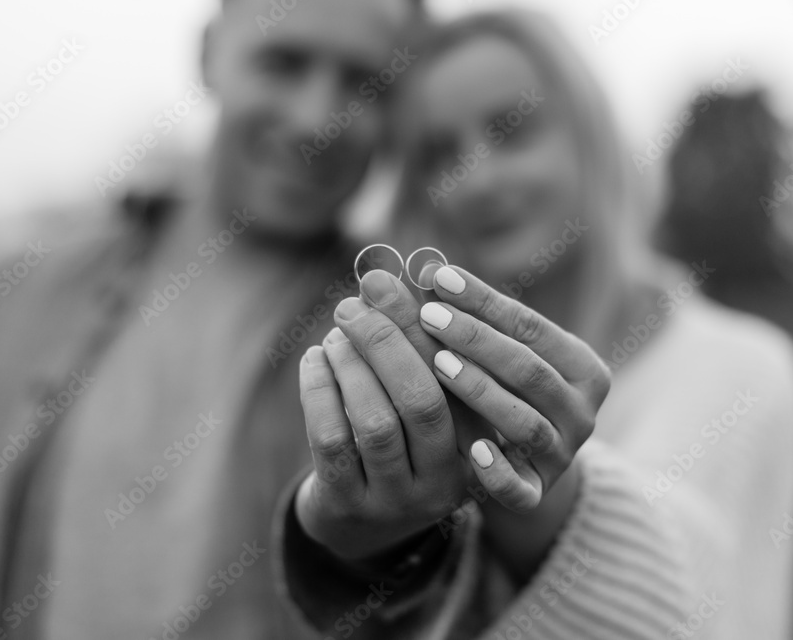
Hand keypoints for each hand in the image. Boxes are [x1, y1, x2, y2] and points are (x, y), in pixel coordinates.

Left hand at [295, 269, 477, 562]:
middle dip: (386, 341)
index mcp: (478, 449)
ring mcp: (396, 500)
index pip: (462, 383)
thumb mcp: (424, 399)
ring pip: (375, 422)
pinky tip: (314, 359)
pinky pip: (330, 440)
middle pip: (421, 401)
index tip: (405, 284)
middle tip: (354, 302)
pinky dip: (318, 389)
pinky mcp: (348, 506)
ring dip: (350, 365)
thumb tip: (386, 271)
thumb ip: (418, 341)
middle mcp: (445, 482)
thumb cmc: (400, 440)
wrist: (360, 521)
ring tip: (337, 332)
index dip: (432, 330)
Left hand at [418, 265, 610, 512]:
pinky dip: (499, 471)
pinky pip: (522, 489)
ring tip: (437, 364)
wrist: (525, 465)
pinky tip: (472, 450)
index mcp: (583, 368)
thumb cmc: (508, 391)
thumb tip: (426, 268)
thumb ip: (475, 317)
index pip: (532, 328)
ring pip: (525, 423)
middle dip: (476, 339)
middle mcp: (582, 412)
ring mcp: (563, 455)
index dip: (485, 301)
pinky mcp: (538, 494)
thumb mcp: (502, 354)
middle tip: (427, 315)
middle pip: (529, 371)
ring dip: (481, 391)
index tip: (438, 277)